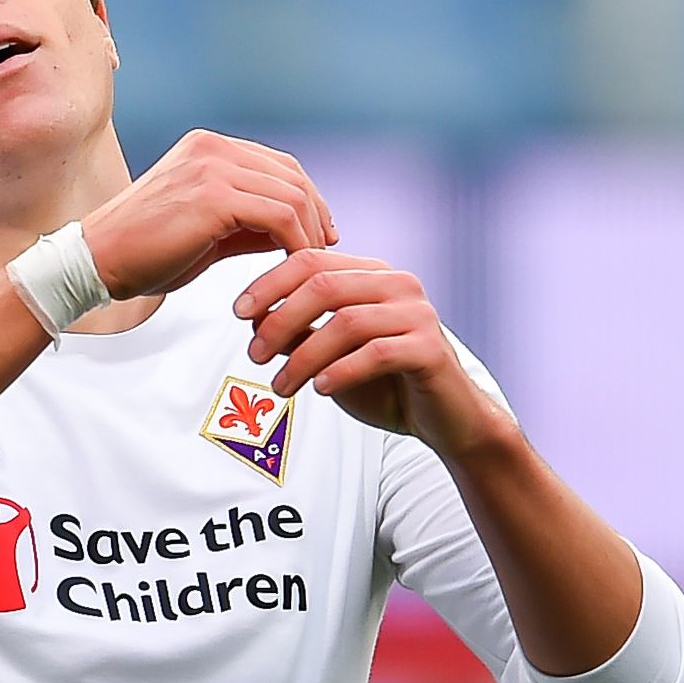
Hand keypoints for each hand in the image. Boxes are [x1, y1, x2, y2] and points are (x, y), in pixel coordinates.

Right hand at [79, 131, 336, 299]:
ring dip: (309, 232)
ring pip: (291, 194)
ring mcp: (212, 167)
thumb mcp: (207, 228)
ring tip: (309, 263)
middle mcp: (212, 147)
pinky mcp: (213, 196)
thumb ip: (249, 222)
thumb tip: (295, 230)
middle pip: (292, 175)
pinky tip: (293, 265)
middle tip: (326, 248)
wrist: (99, 260)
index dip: (309, 198)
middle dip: (317, 214)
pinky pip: (279, 216)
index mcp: (208, 147)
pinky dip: (295, 242)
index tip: (320, 232)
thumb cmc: (147, 251)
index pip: (279, 164)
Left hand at [233, 251, 516, 456]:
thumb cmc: (387, 385)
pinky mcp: (430, 348)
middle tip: (252, 354)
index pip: (312, 261)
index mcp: (373, 275)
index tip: (238, 312)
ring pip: (346, 321)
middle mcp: (398, 284)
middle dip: (280, 319)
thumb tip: (254, 319)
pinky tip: (319, 389)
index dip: (269, 283)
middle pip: (324, 284)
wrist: (446, 421)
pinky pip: (376, 353)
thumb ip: (300, 334)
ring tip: (281, 386)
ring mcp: (418, 314)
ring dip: (303, 356)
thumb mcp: (331, 357)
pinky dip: (341, 371)